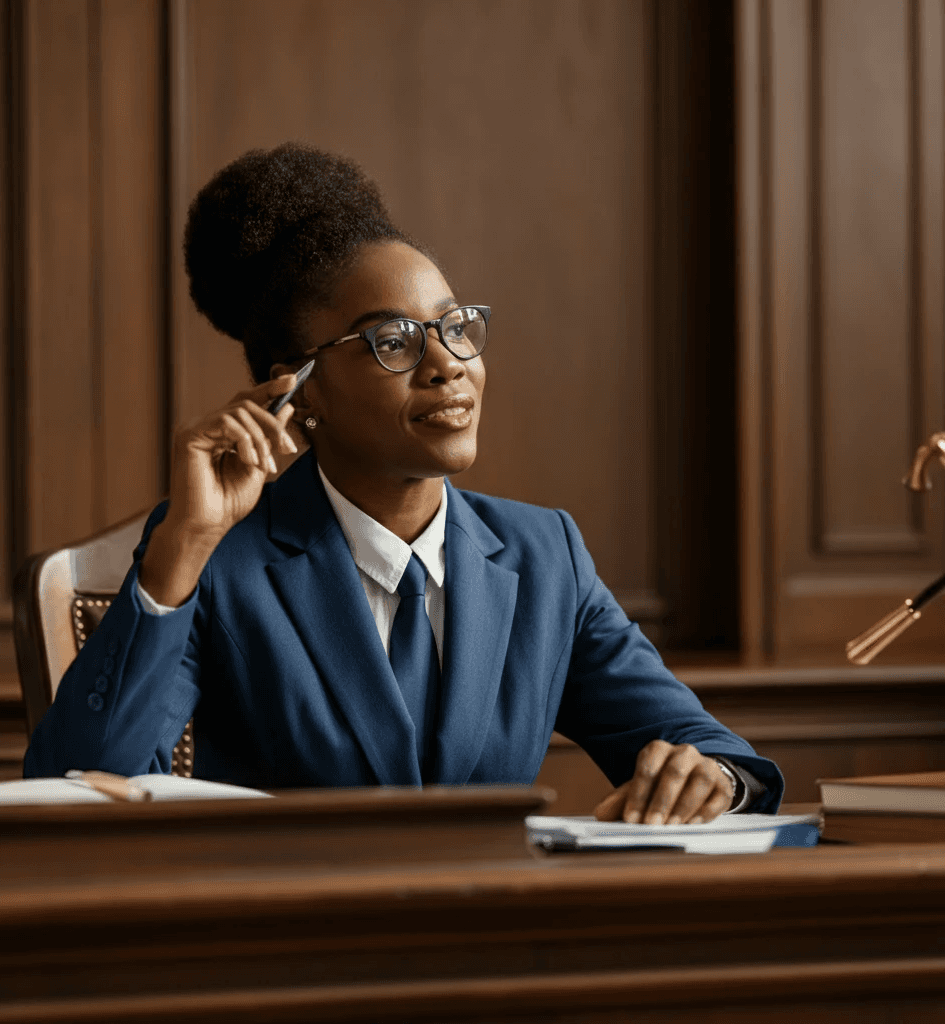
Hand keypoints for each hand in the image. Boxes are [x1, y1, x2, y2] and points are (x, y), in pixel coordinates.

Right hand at [166, 375, 299, 538]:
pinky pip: (226, 422)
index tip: (293, 379)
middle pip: (246, 402)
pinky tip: (248, 461)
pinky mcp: (189, 435)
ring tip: (264, 465)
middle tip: (287, 448)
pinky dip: (245, 441)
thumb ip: (270, 436)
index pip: (246, 401)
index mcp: (222, 432)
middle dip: (272, 424)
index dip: (269, 388)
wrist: (208, 525)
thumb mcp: (260, 464)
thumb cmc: (229, 502)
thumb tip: (286, 406)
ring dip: (261, 439)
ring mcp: (196, 428)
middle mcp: (207, 426)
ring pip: (240, 411)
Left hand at [593, 740, 733, 825]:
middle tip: (651, 825)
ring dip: (684, 806)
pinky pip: (719, 795)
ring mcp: (707, 766)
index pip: (647, 767)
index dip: (638, 793)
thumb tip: (599, 815)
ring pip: (699, 781)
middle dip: (661, 800)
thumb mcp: (641, 789)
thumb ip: (621, 800)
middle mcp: (684, 753)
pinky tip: (694, 824)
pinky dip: (706, 811)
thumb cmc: (662, 785)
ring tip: (672, 827)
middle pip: (674, 772)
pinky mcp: (724, 784)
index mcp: (659, 750)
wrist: (696, 781)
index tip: (630, 819)